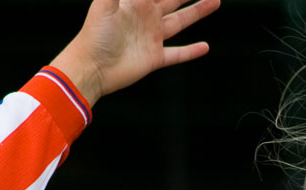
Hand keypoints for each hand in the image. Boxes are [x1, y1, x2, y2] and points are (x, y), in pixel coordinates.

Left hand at [51, 0, 220, 105]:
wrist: (91, 68)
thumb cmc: (93, 34)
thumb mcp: (106, 3)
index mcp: (136, 2)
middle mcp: (147, 17)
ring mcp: (152, 38)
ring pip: (181, 22)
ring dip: (198, 12)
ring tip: (215, 1)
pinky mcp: (154, 58)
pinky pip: (177, 54)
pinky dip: (191, 52)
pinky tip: (205, 47)